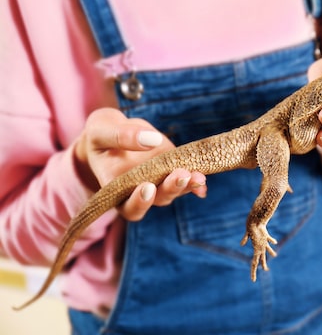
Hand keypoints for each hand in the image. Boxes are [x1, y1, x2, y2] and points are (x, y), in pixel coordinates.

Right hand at [74, 108, 206, 220]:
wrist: (114, 132)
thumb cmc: (102, 135)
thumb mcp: (102, 131)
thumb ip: (121, 136)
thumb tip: (151, 139)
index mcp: (117, 189)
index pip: (129, 207)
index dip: (139, 202)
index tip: (147, 187)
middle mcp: (140, 191)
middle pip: (158, 199)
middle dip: (171, 189)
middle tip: (180, 175)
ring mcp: (159, 181)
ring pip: (175, 191)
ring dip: (188, 185)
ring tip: (199, 176)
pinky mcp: (174, 169)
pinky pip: (188, 180)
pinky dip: (197, 184)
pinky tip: (204, 181)